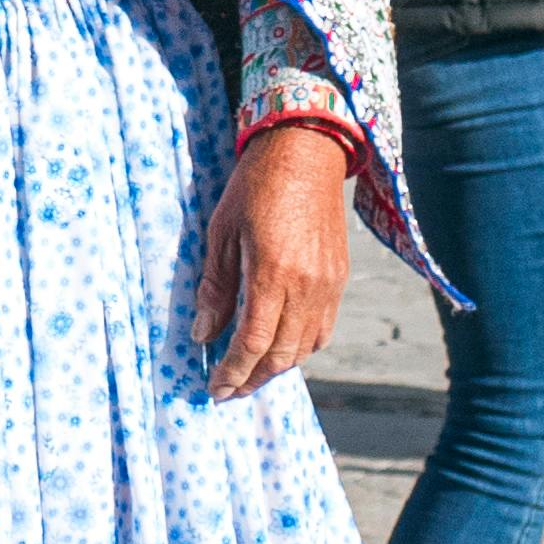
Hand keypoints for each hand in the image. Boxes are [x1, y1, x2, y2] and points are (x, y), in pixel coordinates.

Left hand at [197, 120, 352, 401]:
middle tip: (228, 390)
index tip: (215, 389)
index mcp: (273, 274)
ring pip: (305, 347)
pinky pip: (323, 328)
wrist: (306, 153)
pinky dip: (300, 347)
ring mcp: (328, 284)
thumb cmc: (255, 187)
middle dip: (252, 379)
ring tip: (249, 374)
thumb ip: (215, 287)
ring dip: (277, 368)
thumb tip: (204, 334)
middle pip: (281, 355)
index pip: (253, 343)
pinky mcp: (339, 278)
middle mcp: (307, 286)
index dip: (232, 372)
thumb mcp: (221, 233)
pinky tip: (280, 347)